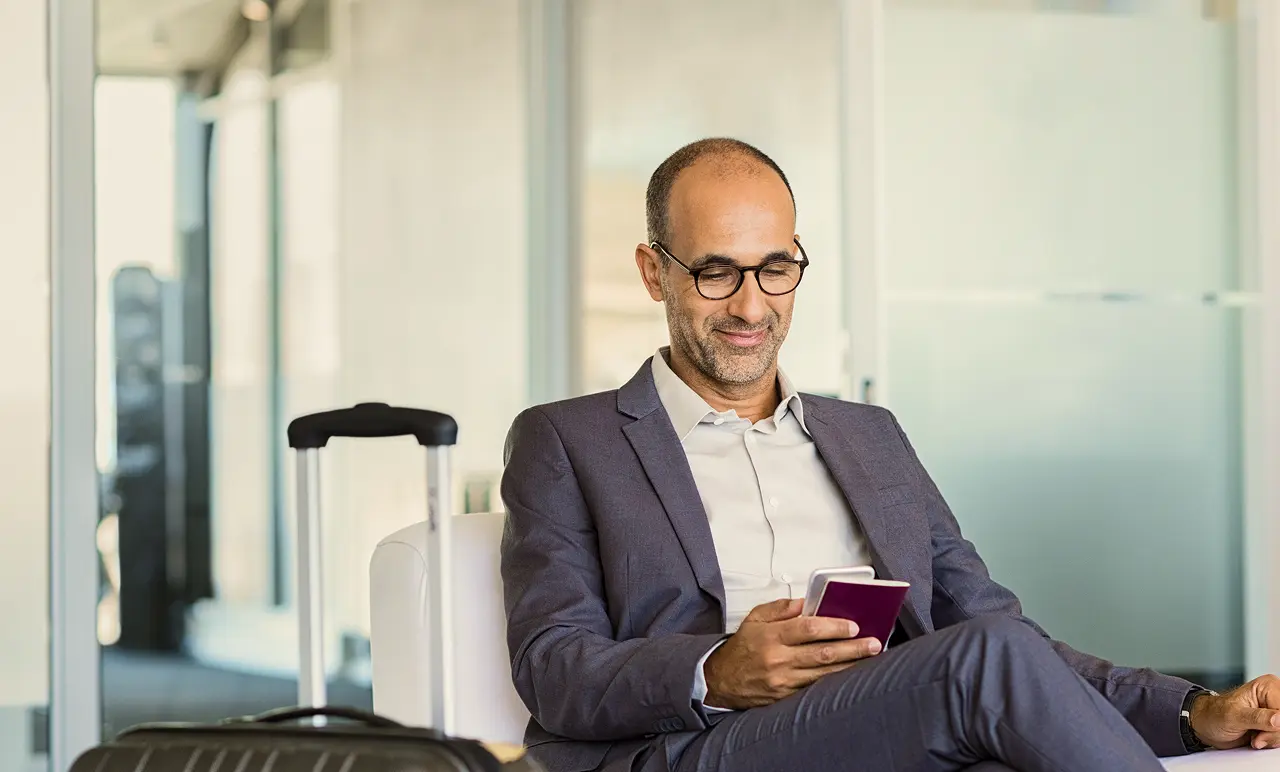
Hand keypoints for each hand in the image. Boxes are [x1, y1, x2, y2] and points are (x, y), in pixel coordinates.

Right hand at [702, 598, 883, 709]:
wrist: (720, 681)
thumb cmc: (740, 649)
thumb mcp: (754, 619)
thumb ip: (781, 608)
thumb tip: (807, 603)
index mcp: (771, 637)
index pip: (808, 629)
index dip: (834, 627)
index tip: (853, 625)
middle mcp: (778, 660)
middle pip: (823, 653)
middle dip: (853, 648)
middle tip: (873, 643)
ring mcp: (783, 681)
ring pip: (824, 673)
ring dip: (850, 665)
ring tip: (869, 658)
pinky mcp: (786, 697)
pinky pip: (815, 687)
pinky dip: (834, 681)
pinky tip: (849, 675)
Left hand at [1189, 675, 1279, 749]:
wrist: (1207, 725)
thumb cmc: (1215, 714)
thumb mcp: (1234, 716)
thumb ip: (1258, 718)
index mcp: (1267, 687)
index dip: (1278, 724)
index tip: (1263, 732)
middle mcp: (1274, 697)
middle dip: (1274, 734)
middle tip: (1256, 736)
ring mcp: (1276, 712)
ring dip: (1271, 739)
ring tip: (1253, 736)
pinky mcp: (1275, 725)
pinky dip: (1271, 742)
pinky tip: (1257, 738)